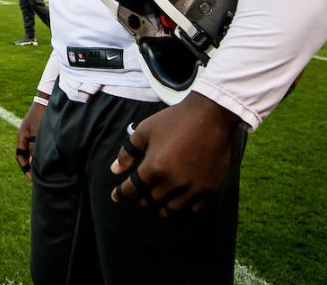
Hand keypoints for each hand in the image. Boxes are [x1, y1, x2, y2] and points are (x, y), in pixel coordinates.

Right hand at [15, 98, 47, 179]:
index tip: (32, 179)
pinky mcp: (42, 129)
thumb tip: (33, 164)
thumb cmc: (41, 115)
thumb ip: (34, 149)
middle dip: (32, 166)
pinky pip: (41, 144)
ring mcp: (34, 131)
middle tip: (39, 176)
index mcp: (22, 136)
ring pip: (35, 149)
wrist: (47, 98)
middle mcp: (26, 135)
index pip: (20, 156)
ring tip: (48, 168)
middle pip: (27, 154)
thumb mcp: (37, 133)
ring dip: (39, 158)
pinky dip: (45, 152)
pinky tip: (53, 156)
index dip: (25, 168)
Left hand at [109, 92, 240, 214]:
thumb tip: (115, 170)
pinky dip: (185, 206)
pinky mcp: (210, 189)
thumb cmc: (174, 121)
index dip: (121, 194)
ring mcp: (193, 188)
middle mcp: (173, 183)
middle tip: (138, 196)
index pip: (132, 190)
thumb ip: (128, 152)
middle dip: (140, 199)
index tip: (116, 196)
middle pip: (150, 201)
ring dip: (160, 206)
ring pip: (171, 210)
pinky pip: (194, 208)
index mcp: (154, 168)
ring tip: (157, 201)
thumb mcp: (145, 130)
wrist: (211, 116)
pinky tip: (180, 199)